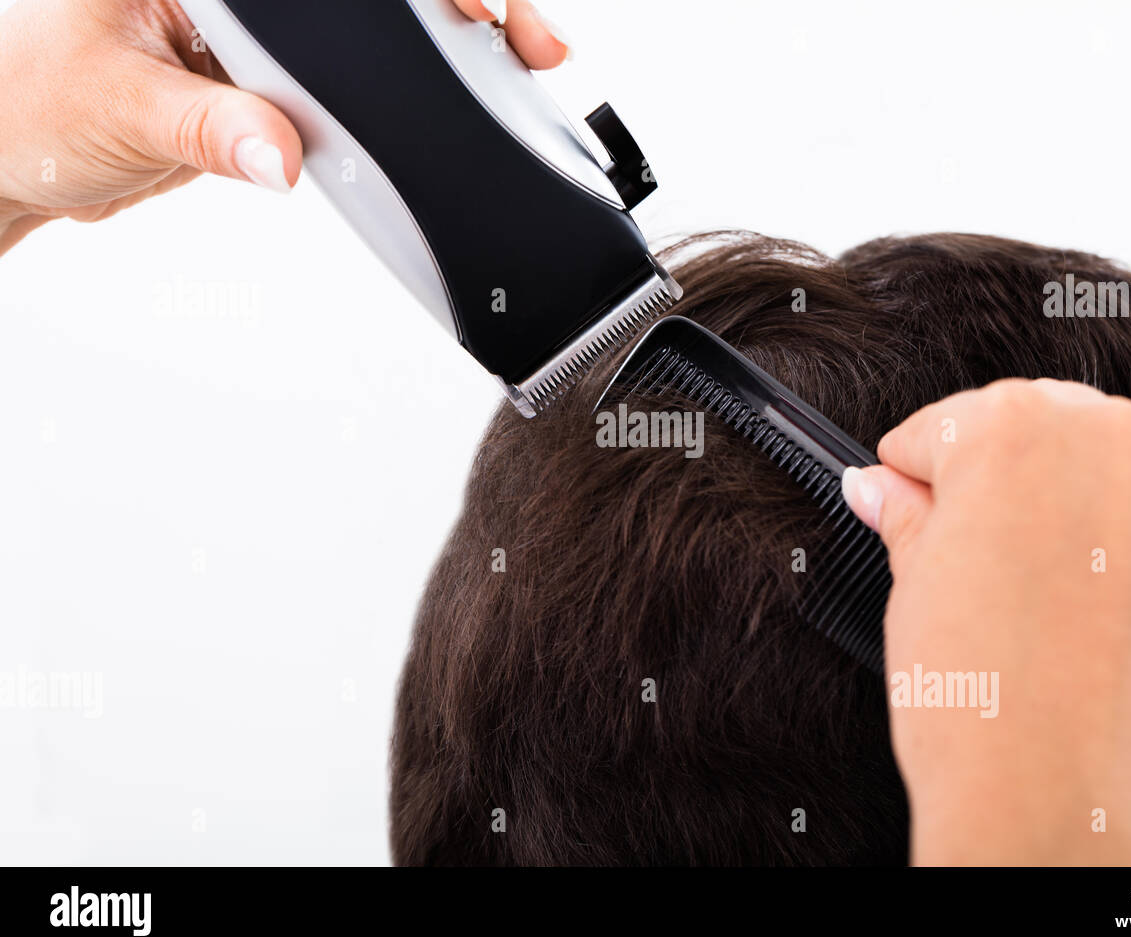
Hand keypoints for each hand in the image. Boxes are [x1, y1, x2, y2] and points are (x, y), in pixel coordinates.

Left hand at [0, 0, 569, 252]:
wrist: (18, 161)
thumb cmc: (30, 104)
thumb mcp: (121, 105)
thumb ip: (213, 128)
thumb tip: (289, 155)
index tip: (464, 4)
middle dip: (452, 1)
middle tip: (516, 30)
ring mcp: (264, 28)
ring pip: (376, 26)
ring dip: (445, 42)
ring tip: (514, 57)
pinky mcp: (275, 78)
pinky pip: (358, 78)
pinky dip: (411, 89)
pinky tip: (457, 92)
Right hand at [842, 379, 1130, 864]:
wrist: (1065, 818)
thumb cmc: (978, 704)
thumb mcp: (914, 590)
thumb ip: (906, 517)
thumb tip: (883, 489)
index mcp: (1019, 430)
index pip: (941, 427)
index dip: (909, 473)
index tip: (900, 502)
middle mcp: (1115, 447)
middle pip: (1035, 435)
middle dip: (991, 482)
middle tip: (957, 549)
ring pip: (1102, 485)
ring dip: (1060, 519)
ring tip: (1022, 599)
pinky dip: (1116, 567)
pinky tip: (1078, 627)